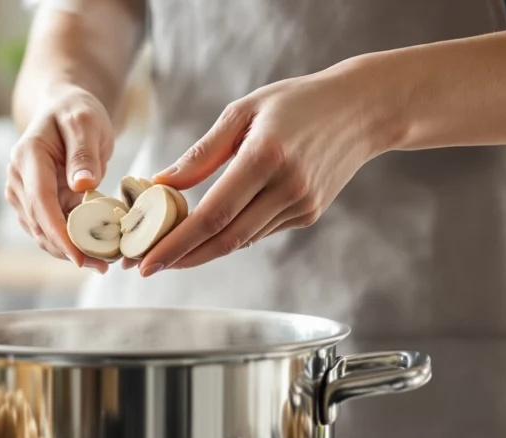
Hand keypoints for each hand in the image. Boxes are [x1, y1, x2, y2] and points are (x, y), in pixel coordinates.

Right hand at [6, 85, 114, 273]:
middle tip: (104, 266)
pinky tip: (95, 252)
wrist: (63, 109)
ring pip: (41, 233)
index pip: (40, 201)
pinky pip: (49, 230)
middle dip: (68, 249)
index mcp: (27, 156)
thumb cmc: (77, 112)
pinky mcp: (32, 205)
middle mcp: (18, 178)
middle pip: (39, 224)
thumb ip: (83, 153)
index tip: (80, 256)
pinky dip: (69, 244)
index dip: (58, 232)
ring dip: (69, 252)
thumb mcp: (86, 122)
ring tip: (104, 263)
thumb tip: (83, 185)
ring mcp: (21, 194)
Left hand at [135, 64, 393, 276]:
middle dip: (180, 258)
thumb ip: (202, 152)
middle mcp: (286, 187)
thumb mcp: (243, 111)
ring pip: (241, 240)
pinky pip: (258, 232)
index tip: (145, 261)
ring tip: (164, 251)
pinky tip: (206, 233)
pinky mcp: (309, 214)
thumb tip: (160, 183)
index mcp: (265, 157)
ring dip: (201, 251)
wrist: (362, 110)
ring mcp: (301, 205)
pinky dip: (229, 235)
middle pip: (225, 239)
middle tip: (144, 266)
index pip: (213, 215)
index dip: (176, 243)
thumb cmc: (295, 102)